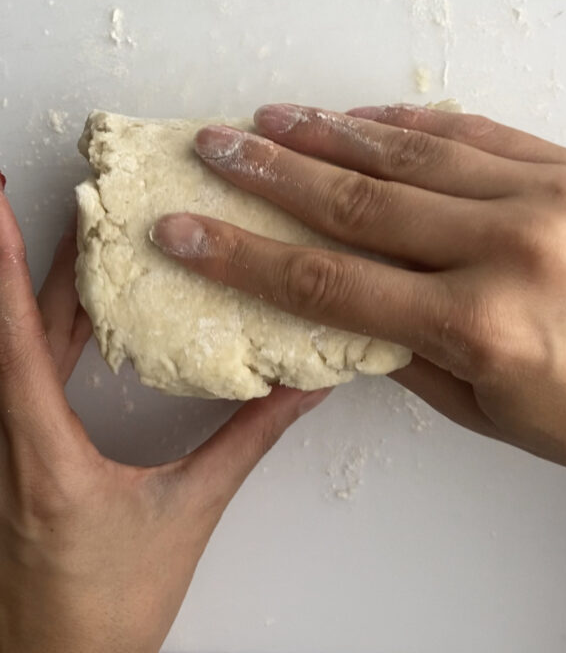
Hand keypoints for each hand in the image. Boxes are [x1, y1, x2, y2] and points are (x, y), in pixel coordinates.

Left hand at [0, 184, 327, 652]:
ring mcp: (8, 448)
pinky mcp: (20, 457)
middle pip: (16, 326)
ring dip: (35, 286)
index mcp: (41, 449)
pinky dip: (47, 327)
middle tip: (38, 193)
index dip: (3, 263)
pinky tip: (74, 308)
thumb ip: (245, 444)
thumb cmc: (102, 615)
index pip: (16, 335)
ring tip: (66, 231)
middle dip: (19, 254)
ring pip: (18, 346)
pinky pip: (26, 372)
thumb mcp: (185, 518)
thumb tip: (297, 389)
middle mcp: (11, 440)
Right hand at [152, 102, 565, 472]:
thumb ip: (410, 355)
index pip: (327, 283)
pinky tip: (362, 115)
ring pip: (409, 151)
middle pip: (355, 200)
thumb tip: (339, 310)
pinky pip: (472, 130)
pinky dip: (408, 120)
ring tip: (270, 120)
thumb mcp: (496, 412)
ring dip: (329, 132)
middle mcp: (506, 248)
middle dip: (270, 173)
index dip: (243, 256)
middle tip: (213, 148)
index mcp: (480, 324)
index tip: (185, 230)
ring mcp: (542, 195)